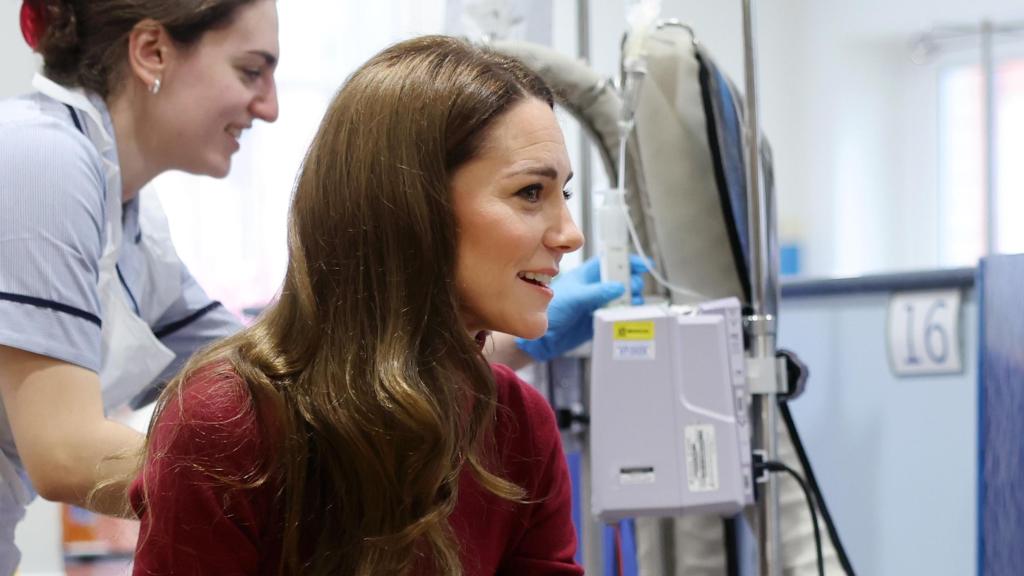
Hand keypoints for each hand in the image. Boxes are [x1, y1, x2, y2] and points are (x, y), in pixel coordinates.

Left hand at [516, 255, 647, 361]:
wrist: (544, 339)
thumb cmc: (553, 311)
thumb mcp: (575, 298)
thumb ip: (597, 292)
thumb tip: (619, 287)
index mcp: (587, 275)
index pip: (610, 262)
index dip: (627, 261)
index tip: (643, 265)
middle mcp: (595, 288)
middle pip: (621, 280)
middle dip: (632, 281)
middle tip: (634, 288)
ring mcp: (598, 304)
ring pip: (623, 298)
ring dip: (631, 299)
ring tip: (631, 302)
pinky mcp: (600, 320)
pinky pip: (618, 315)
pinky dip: (626, 315)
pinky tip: (626, 316)